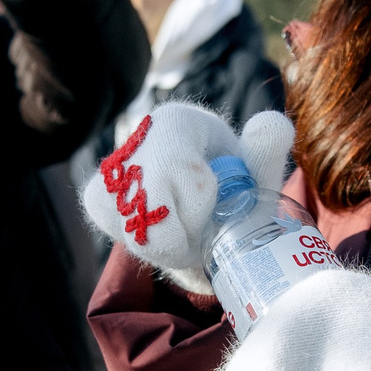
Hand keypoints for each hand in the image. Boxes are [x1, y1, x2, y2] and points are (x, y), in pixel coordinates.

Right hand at [80, 106, 295, 293]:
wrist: (204, 202)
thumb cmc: (234, 183)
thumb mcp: (256, 171)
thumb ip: (266, 151)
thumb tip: (273, 124)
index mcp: (175, 122)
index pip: (177, 171)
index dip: (197, 206)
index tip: (214, 209)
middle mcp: (136, 139)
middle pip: (148, 206)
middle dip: (181, 237)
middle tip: (204, 237)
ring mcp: (111, 169)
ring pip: (132, 229)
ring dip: (167, 247)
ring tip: (187, 234)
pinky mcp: (96, 198)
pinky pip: (121, 235)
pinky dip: (149, 248)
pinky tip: (165, 234)